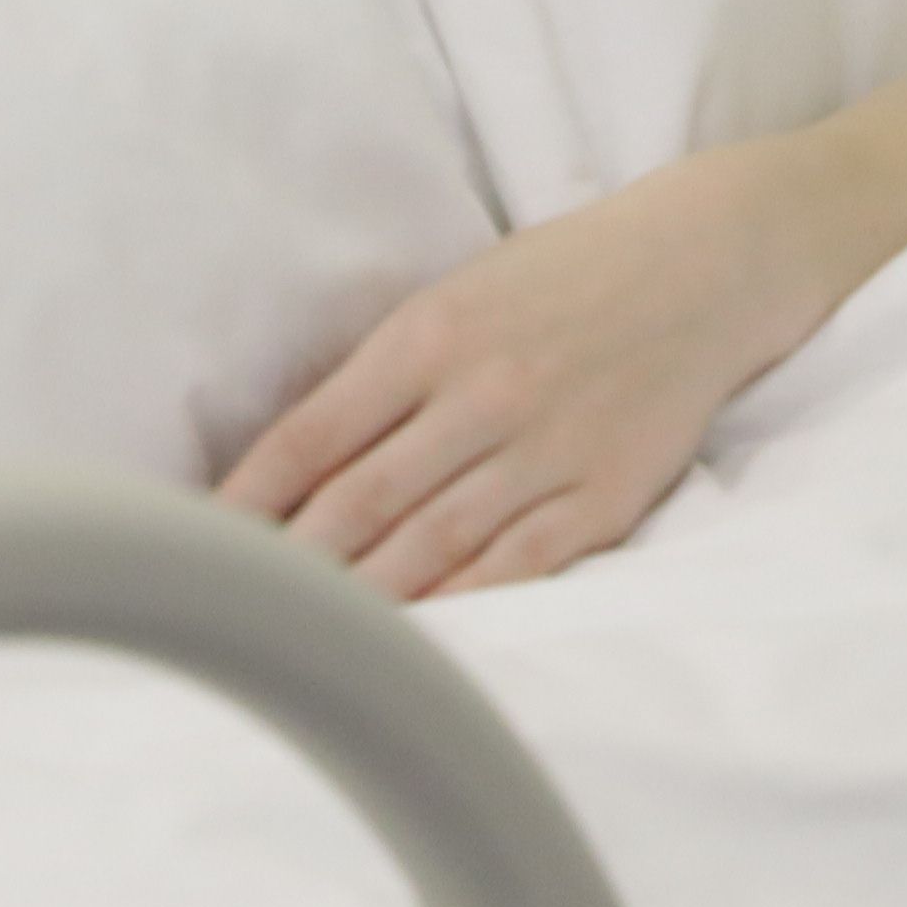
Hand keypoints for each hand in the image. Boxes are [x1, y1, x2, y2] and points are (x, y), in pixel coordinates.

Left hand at [219, 151, 834, 599]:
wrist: (706, 265)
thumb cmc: (567, 275)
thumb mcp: (463, 288)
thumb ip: (390, 367)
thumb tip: (305, 450)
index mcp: (432, 331)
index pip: (314, 432)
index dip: (251, 498)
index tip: (201, 543)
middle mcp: (481, 392)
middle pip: (361, 502)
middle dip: (290, 566)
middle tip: (234, 612)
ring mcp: (545, 448)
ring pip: (431, 546)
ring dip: (362, 600)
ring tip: (305, 641)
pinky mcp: (603, 494)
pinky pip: (515, 567)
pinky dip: (459, 606)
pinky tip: (417, 639)